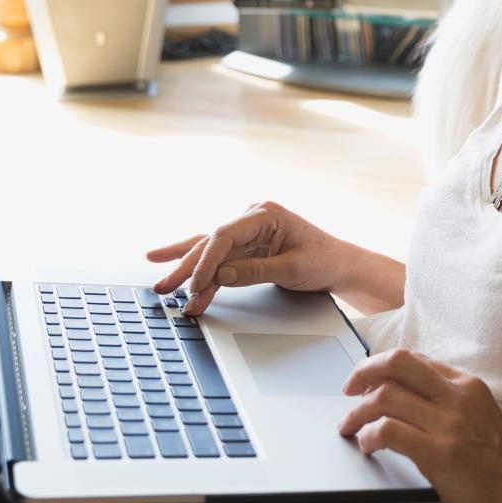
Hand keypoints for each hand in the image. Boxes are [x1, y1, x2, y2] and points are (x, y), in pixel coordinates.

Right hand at [145, 200, 343, 315]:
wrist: (339, 265)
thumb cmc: (323, 261)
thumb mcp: (292, 269)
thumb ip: (255, 271)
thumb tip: (220, 275)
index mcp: (265, 213)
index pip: (225, 235)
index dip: (206, 262)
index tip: (194, 285)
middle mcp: (252, 217)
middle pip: (211, 242)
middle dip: (187, 268)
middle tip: (164, 289)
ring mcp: (247, 231)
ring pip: (209, 251)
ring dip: (188, 272)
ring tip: (162, 288)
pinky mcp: (246, 246)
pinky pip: (217, 257)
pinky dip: (199, 270)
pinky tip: (169, 264)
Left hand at [339, 348, 501, 502]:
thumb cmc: (501, 469)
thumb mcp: (480, 419)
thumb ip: (449, 403)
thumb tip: (404, 397)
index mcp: (468, 385)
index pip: (414, 360)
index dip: (381, 367)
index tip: (365, 382)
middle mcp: (458, 396)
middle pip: (397, 362)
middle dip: (363, 371)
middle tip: (347, 390)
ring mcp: (449, 423)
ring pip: (385, 396)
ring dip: (357, 412)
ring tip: (349, 427)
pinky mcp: (439, 453)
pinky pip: (389, 431)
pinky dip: (369, 436)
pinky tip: (367, 447)